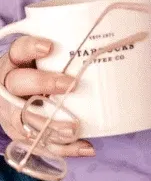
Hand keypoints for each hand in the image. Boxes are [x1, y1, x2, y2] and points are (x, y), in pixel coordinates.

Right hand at [0, 36, 94, 156]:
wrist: (10, 96)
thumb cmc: (36, 70)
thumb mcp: (40, 57)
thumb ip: (66, 48)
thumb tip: (111, 32)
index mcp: (13, 63)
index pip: (18, 50)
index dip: (31, 47)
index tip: (49, 46)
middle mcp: (8, 87)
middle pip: (19, 83)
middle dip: (45, 83)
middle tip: (71, 84)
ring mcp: (12, 112)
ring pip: (26, 118)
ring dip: (51, 124)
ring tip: (74, 128)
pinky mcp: (21, 133)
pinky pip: (39, 144)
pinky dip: (63, 148)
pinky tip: (85, 147)